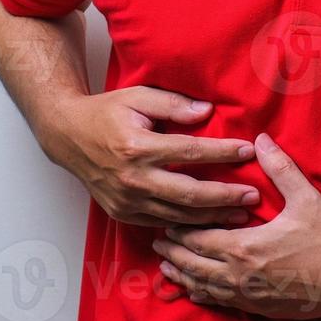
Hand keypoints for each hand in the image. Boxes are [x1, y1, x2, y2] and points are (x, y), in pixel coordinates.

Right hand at [43, 86, 260, 227]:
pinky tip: (210, 223)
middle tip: (253, 196)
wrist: (68, 137)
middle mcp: (132, 178)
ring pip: (177, 214)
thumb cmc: (106, 113)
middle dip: (224, 196)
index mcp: (137, 147)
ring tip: (241, 215)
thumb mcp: (138, 97)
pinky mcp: (123, 213)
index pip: (189, 152)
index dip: (221, 152)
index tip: (247, 150)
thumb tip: (207, 112)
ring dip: (212, 217)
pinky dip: (187, 224)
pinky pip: (161, 222)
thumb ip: (173, 104)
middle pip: (188, 193)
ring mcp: (126, 200)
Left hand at [152, 133, 320, 319]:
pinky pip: (220, 302)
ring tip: (166, 266)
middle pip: (194, 264)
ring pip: (203, 286)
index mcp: (246, 247)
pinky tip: (196, 290)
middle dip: (174, 252)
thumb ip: (279, 168)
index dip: (180, 230)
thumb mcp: (306, 198)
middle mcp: (239, 274)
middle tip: (157, 241)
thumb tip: (261, 140)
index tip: (165, 221)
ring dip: (182, 275)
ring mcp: (247, 294)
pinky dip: (202, 294)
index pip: (200, 238)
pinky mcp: (257, 307)